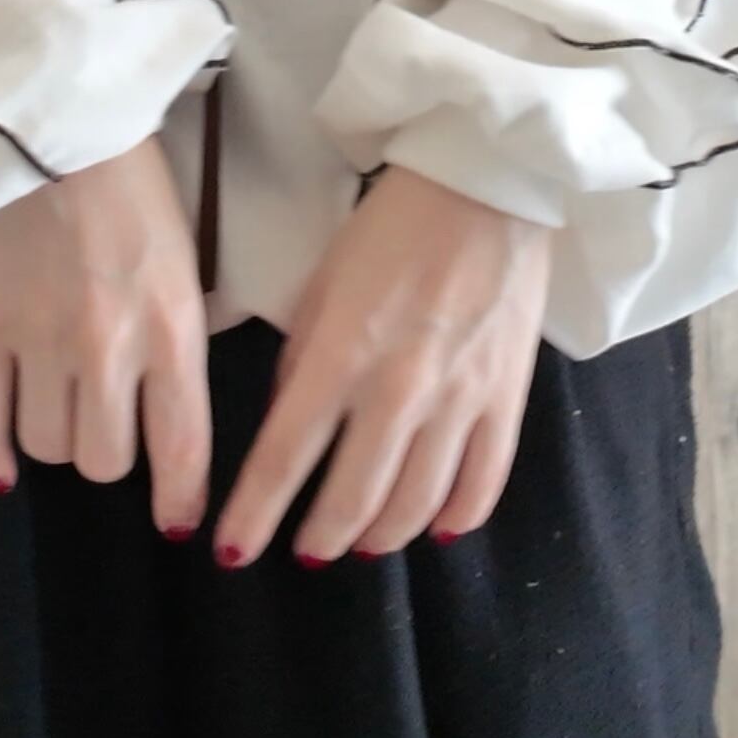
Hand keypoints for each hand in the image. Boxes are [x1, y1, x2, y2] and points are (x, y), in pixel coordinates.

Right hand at [0, 135, 210, 538]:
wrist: (58, 130)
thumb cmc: (135, 194)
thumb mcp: (185, 267)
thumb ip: (179, 344)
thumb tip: (174, 428)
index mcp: (171, 326)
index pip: (181, 447)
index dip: (179, 498)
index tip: (175, 521)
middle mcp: (107, 347)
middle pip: (104, 461)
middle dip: (111, 455)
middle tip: (108, 422)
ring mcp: (38, 340)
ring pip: (46, 447)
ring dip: (56, 438)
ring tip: (59, 405)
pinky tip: (2, 460)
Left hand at [212, 165, 551, 566]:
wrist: (485, 186)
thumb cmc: (390, 226)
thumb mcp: (321, 283)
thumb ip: (301, 357)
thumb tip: (290, 419)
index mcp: (340, 355)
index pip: (284, 459)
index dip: (254, 516)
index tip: (230, 552)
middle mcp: (397, 391)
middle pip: (352, 499)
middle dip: (320, 538)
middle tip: (305, 551)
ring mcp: (459, 400)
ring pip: (416, 505)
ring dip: (382, 536)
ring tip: (362, 543)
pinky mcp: (508, 398)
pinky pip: (482, 483)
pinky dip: (456, 518)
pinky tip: (436, 529)